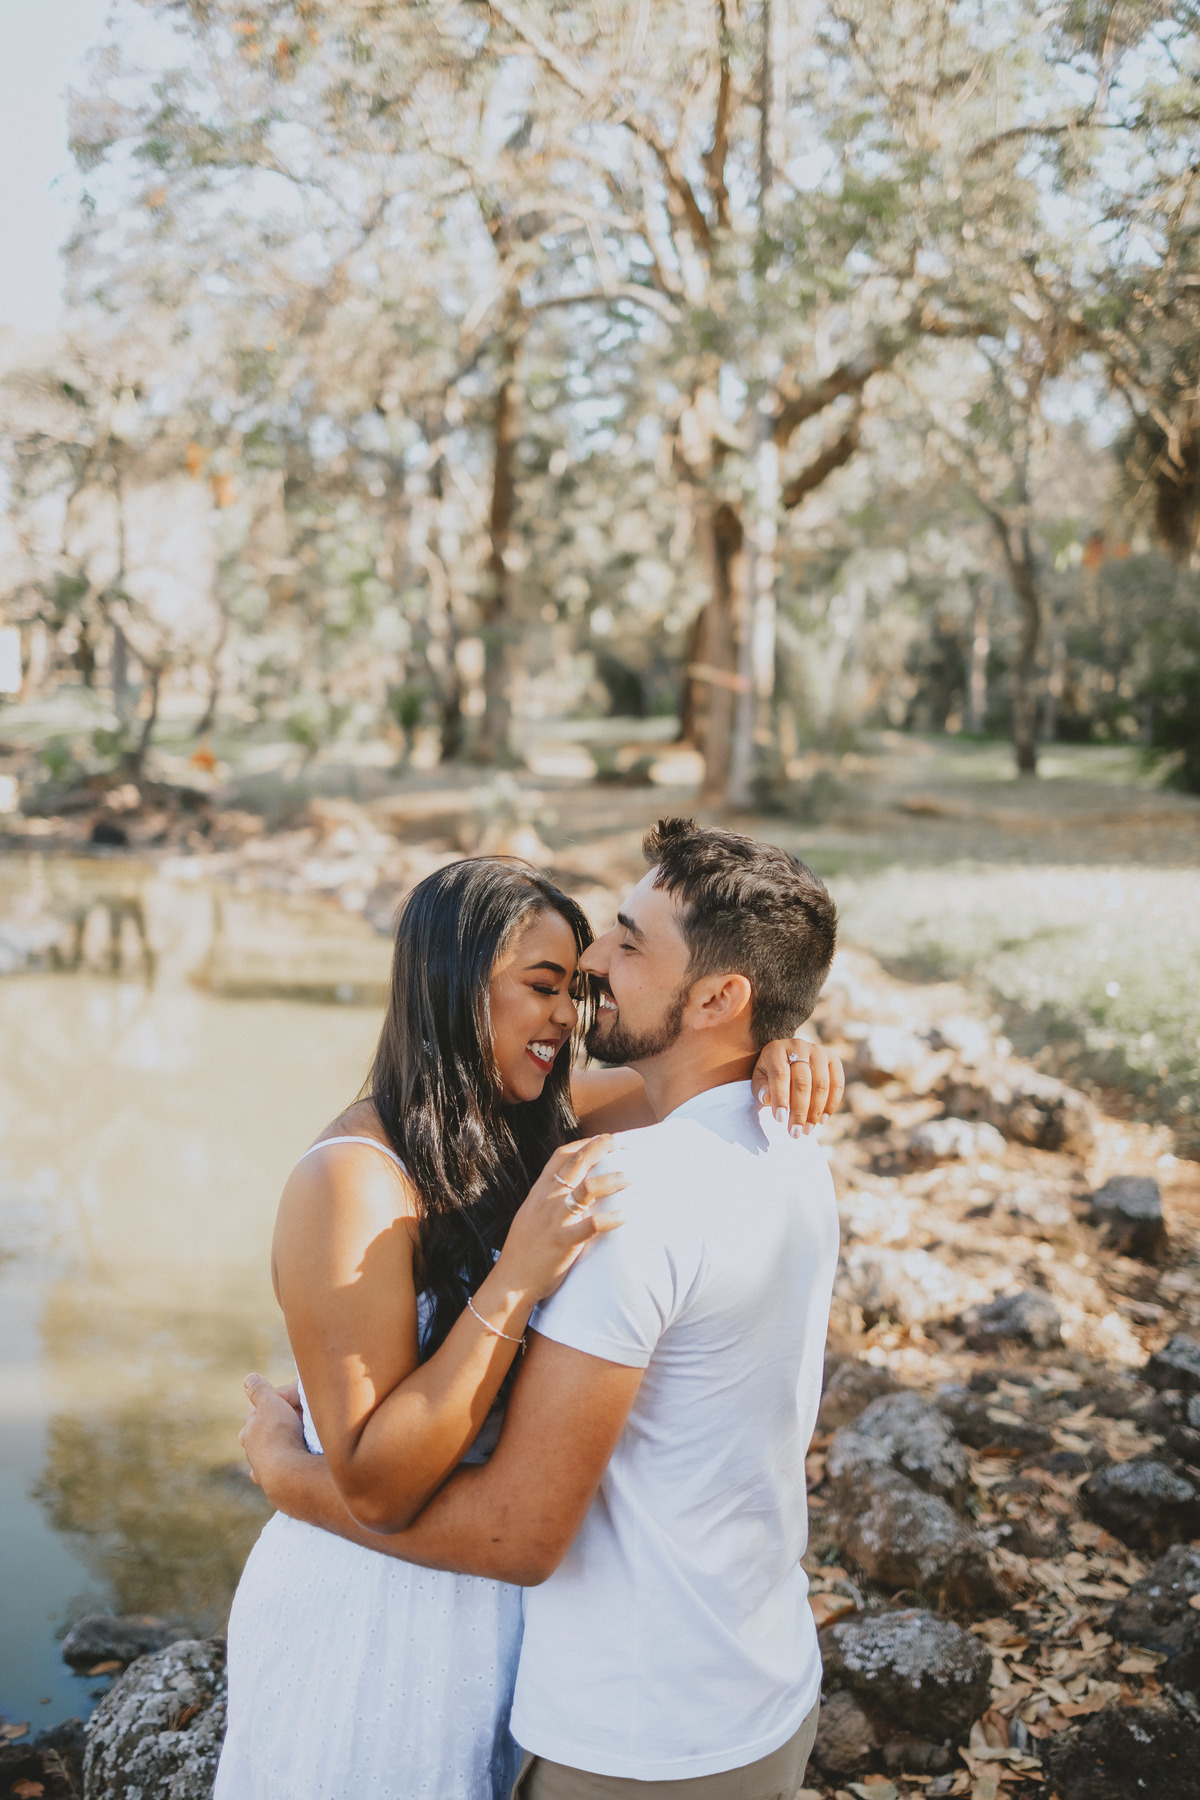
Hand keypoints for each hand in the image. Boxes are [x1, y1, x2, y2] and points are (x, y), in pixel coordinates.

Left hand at [239, 1372, 309, 1504]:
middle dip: (271, 1425)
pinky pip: (275, 1473)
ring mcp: (262, 1469)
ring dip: (275, 1446)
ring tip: (290, 1442)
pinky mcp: (274, 1486)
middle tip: (291, 1418)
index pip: (260, 1409)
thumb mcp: (272, 1404)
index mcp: (250, 1429)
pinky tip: (284, 1468)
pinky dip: (279, 1468)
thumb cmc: (280, 1435)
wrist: (287, 1475)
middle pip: (260, 1432)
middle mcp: (252, 1450)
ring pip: (266, 1453)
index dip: (279, 1400)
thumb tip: (248, 1378)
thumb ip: (260, 1391)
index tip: (298, 1398)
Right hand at [492, 1136, 626, 1305]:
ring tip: (632, 1177)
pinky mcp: (564, 1241)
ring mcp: (556, 1219)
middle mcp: (547, 1200)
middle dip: (601, 1147)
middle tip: (621, 1141)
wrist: (511, 1281)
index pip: (560, 1156)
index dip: (582, 1144)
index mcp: (539, 1192)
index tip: (600, 1139)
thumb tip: (567, 1188)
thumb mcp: (530, 1215)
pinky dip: (612, 1219)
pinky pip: (592, 1225)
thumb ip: (547, 1199)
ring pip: (588, 1189)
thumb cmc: (523, 1250)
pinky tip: (627, 1216)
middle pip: (577, 1163)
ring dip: (613, 1180)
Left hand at [751, 1037, 844, 1136]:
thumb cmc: (770, 1072)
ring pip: (821, 1084)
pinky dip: (831, 1104)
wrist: (788, 1055)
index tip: (779, 1120)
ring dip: (815, 1111)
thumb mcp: (760, 1078)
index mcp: (776, 1050)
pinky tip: (822, 1120)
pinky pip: (837, 1084)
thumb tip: (768, 1099)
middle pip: (802, 1082)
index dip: (780, 1098)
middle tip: (795, 1132)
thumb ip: (761, 1088)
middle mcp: (799, 1046)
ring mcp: (818, 1051)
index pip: (780, 1074)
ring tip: (808, 1130)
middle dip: (799, 1111)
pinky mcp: (833, 1058)